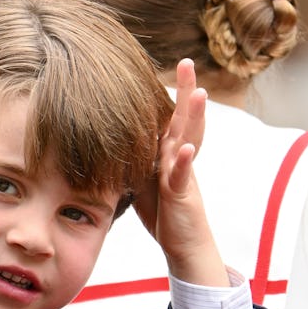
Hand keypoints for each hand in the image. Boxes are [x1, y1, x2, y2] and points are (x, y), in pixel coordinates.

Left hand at [132, 59, 227, 285]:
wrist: (184, 245)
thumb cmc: (163, 212)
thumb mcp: (144, 180)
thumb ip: (135, 160)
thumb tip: (108, 143)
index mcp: (168, 154)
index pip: (169, 118)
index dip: (169, 95)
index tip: (166, 68)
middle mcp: (178, 159)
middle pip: (184, 120)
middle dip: (187, 91)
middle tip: (187, 63)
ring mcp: (182, 176)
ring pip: (188, 142)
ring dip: (193, 118)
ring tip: (199, 93)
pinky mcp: (182, 196)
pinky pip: (182, 177)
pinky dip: (183, 162)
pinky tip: (184, 148)